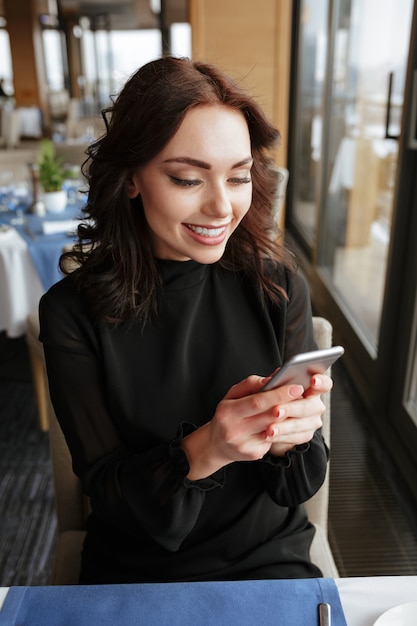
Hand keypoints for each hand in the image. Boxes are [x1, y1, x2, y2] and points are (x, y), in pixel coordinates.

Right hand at [181, 373, 331, 478]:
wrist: (216, 444)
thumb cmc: (227, 414)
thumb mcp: (232, 395)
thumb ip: (251, 384)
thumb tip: (272, 378)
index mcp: (228, 412)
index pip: (257, 402)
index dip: (278, 395)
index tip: (296, 387)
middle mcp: (234, 430)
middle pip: (269, 416)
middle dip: (289, 404)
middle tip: (304, 395)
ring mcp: (245, 445)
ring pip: (274, 429)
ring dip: (288, 417)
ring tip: (298, 405)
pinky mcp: (254, 454)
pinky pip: (273, 439)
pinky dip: (281, 430)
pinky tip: (283, 423)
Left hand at [265, 374, 331, 456]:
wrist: (267, 418)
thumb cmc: (271, 397)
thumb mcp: (269, 385)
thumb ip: (271, 382)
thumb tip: (269, 382)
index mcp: (310, 387)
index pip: (324, 383)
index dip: (321, 381)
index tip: (313, 381)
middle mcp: (315, 404)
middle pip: (309, 406)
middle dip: (291, 409)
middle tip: (276, 411)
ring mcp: (313, 420)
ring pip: (302, 424)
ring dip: (284, 427)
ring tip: (270, 429)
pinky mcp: (306, 434)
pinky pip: (296, 437)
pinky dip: (281, 437)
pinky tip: (270, 435)